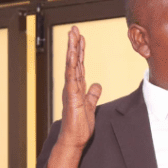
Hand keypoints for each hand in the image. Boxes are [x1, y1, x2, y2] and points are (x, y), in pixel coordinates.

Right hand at [47, 26, 101, 167]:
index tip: (80, 37)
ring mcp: (70, 90)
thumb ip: (92, 94)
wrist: (74, 139)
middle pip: (73, 61)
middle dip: (74, 44)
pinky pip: (71, 77)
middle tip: (74, 28)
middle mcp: (72, 85)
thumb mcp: (90, 105)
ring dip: (72, 49)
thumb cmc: (80, 125)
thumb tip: (97, 84)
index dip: (80, 50)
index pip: (79, 64)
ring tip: (72, 34)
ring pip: (71, 65)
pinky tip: (72, 54)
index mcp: (76, 87)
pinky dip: (71, 65)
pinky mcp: (72, 96)